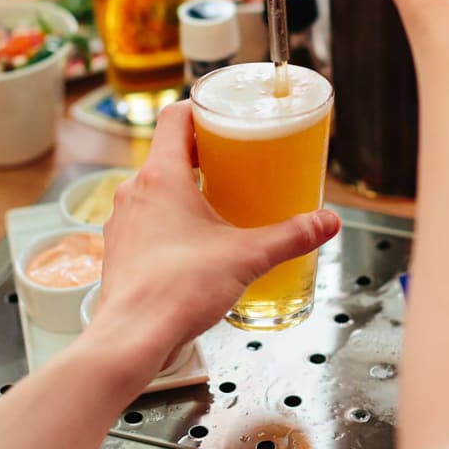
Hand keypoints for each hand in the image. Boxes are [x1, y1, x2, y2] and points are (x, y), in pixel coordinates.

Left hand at [89, 101, 339, 367]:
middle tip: (237, 161)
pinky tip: (196, 243)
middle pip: (169, 152)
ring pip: (156, 188)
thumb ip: (291, 236)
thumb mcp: (248, 256)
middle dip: (204, 153)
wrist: (132, 338)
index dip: (202, 110)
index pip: (176, 117)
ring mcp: (123, 222)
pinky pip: (147, 219)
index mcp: (161, 175)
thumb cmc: (179, 289)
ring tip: (220, 202)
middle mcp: (135, 191)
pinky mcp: (121, 250)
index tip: (227, 117)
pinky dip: (170, 219)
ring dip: (186, 188)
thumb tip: (327, 222)